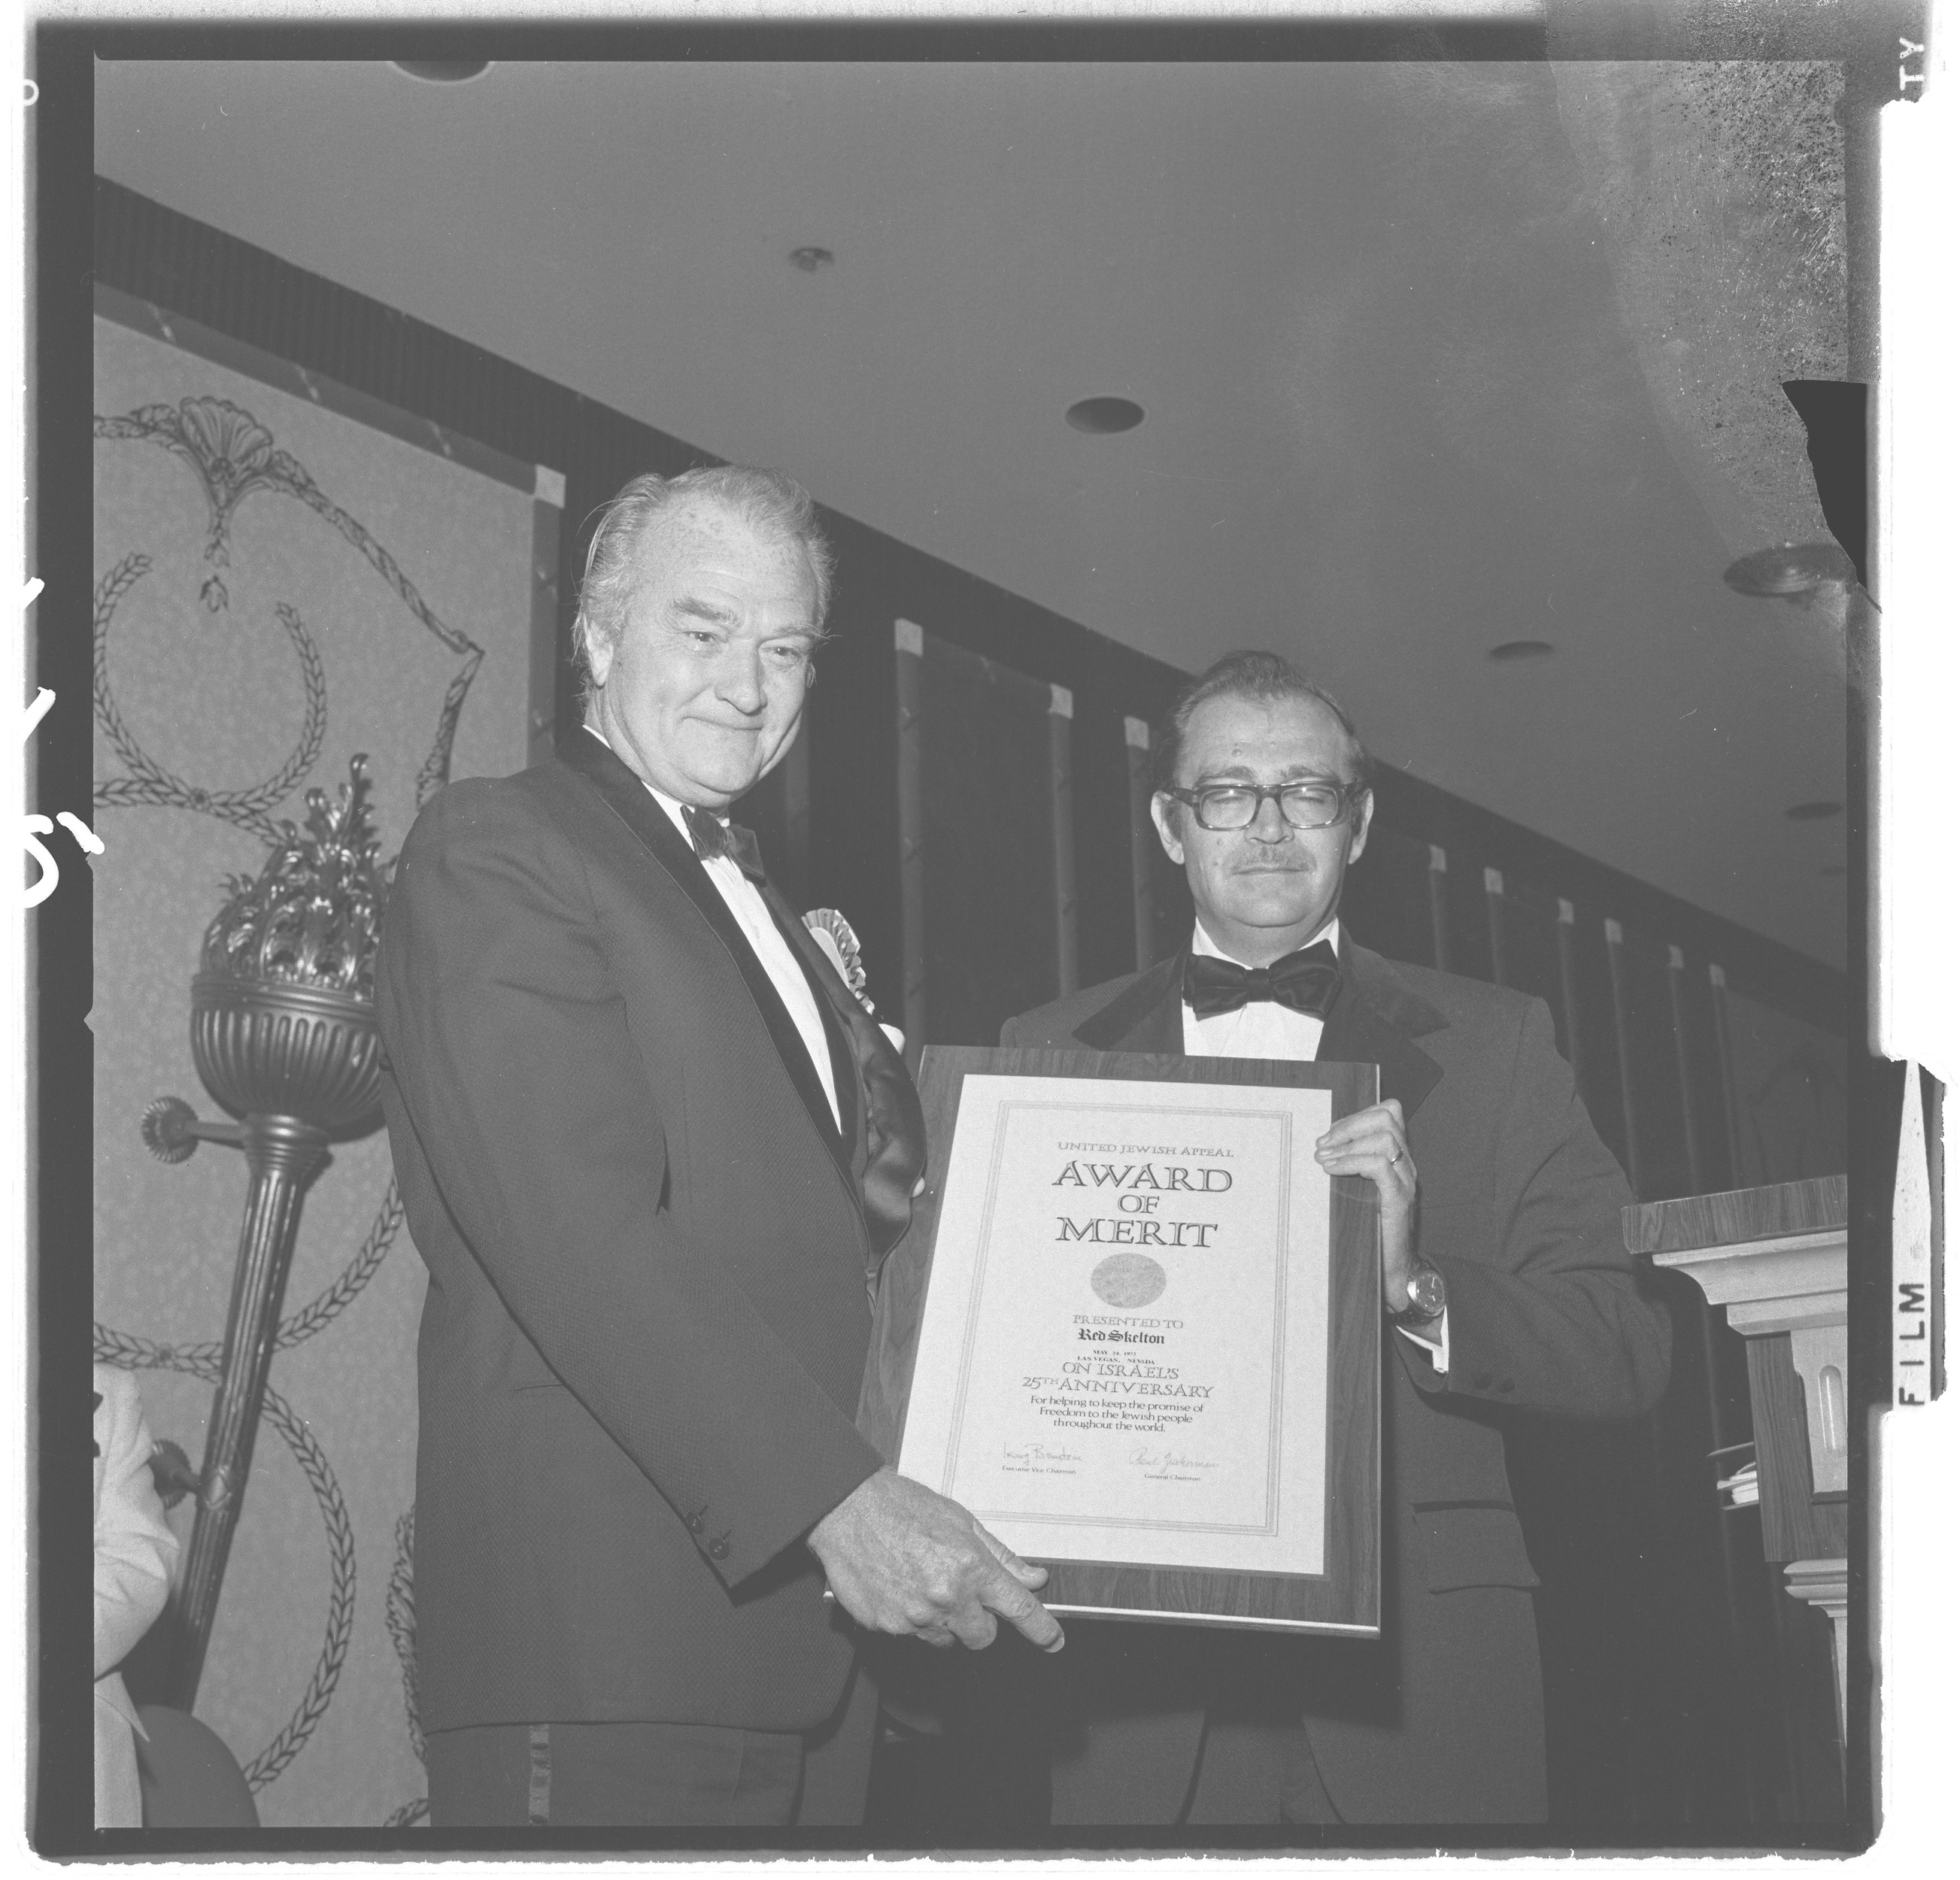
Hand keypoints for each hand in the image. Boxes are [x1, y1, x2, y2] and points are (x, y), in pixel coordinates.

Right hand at [807, 1467, 1064, 1653]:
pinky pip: (912, 1636)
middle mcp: (945, 1597)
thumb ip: (1001, 1555)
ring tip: (923, 1582)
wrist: (848, 1508)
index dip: (1041, 1629)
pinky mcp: (886, 1627)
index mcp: (969, 1567)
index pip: (1018, 1609)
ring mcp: (914, 1617)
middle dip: (980, 1621)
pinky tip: (900, 1587)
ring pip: (947, 1640)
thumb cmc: (903, 1507)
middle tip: (963, 1592)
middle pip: (983, 1637)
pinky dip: (912, 1619)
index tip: (1053, 1641)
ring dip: (945, 1622)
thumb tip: (1033, 1577)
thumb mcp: (961, 1521)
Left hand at [1315, 1098, 1418, 1306]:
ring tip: (1323, 1158)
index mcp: (1397, 1159)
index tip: (1329, 1134)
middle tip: (1323, 1144)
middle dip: (1349, 1124)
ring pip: (1385, 1137)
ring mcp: (1405, 1181)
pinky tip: (1331, 1169)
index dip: (1356, 1115)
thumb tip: (1317, 1150)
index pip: (1389, 1113)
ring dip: (1347, 1142)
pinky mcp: (1399, 1199)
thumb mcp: (1357, 1192)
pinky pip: (1380, 1165)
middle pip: (1387, 1118)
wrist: (1390, 1272)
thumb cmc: (1370, 1232)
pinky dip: (1352, 1161)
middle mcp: (1406, 1165)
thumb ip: (1348, 1168)